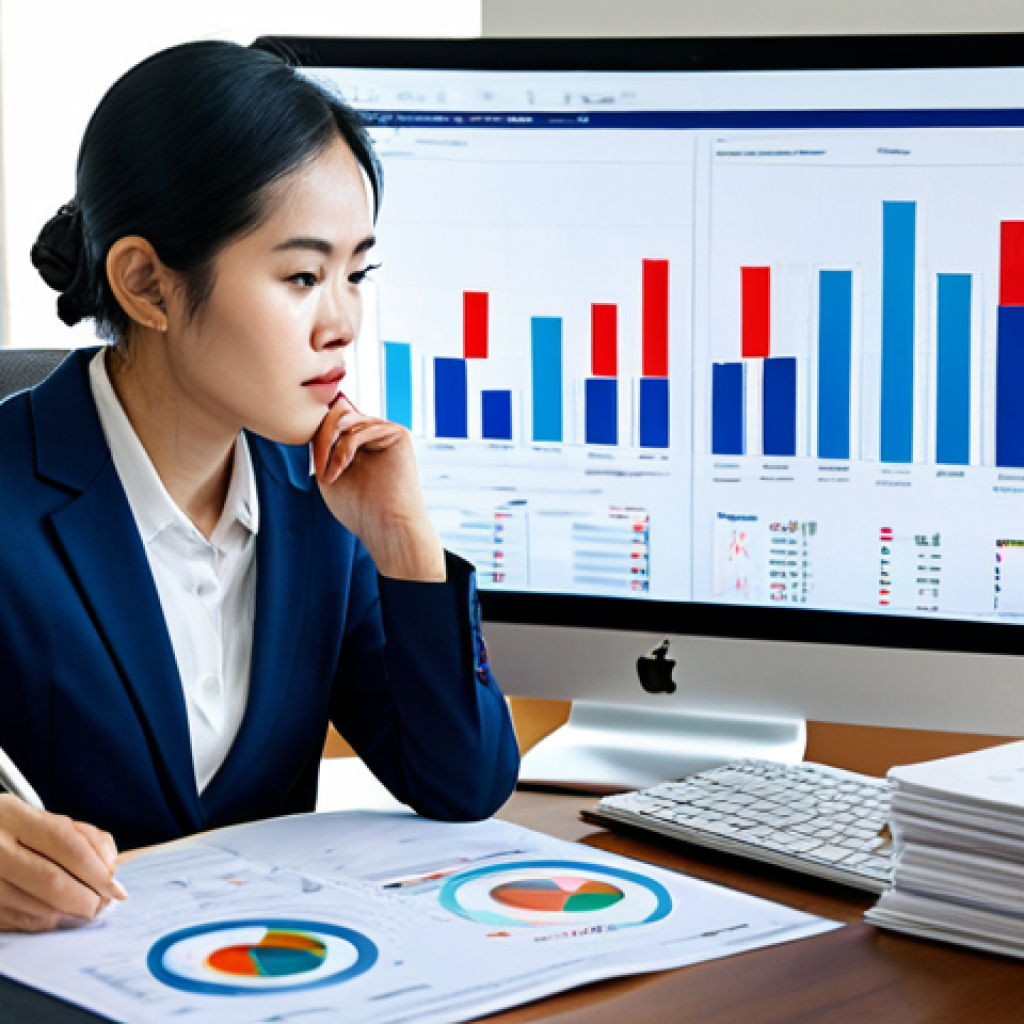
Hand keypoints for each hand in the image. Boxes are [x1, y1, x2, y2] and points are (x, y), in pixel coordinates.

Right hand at [0, 795, 126, 931]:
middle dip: (85, 899)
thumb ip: (84, 836)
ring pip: (36, 907)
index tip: (116, 888)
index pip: (67, 845)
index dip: (96, 871)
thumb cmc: (15, 830)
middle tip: (102, 905)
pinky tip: (58, 914)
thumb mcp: (45, 819)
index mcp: (14, 817)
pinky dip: (46, 921)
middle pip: (51, 881)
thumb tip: (108, 869)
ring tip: (84, 909)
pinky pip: (19, 921)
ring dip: (68, 913)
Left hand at [312, 396, 444, 580]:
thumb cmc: (357, 507)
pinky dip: (345, 448)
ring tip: (330, 474)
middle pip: (337, 412)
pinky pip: (362, 427)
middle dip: (322, 438)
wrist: (384, 526)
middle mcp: (373, 433)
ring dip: (330, 446)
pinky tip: (342, 470)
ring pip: (345, 417)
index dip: (318, 435)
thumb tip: (330, 408)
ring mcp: (386, 432)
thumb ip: (325, 440)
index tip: (315, 468)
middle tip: (319, 468)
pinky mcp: (398, 433)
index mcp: (358, 441)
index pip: (332, 420)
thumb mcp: (328, 468)